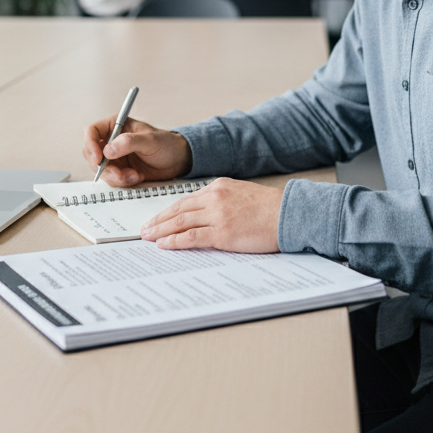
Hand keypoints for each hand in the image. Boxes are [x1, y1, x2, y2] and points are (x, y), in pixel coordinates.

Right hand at [82, 116, 192, 185]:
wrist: (177, 160)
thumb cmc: (166, 143)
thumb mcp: (149, 140)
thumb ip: (129, 142)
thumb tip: (108, 150)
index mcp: (115, 125)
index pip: (91, 131)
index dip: (90, 145)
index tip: (99, 159)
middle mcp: (111, 140)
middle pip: (91, 154)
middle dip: (104, 167)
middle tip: (120, 174)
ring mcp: (114, 157)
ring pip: (100, 170)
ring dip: (116, 176)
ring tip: (135, 175)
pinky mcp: (119, 170)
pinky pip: (111, 179)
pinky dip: (123, 181)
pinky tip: (137, 177)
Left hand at [140, 178, 281, 252]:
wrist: (288, 213)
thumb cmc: (269, 208)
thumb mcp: (241, 194)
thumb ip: (221, 200)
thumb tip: (204, 214)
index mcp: (218, 187)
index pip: (185, 200)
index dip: (168, 211)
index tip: (157, 219)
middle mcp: (214, 198)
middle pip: (178, 210)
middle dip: (158, 221)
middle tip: (144, 229)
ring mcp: (217, 215)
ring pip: (180, 222)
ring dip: (161, 231)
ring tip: (148, 238)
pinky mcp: (222, 233)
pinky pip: (191, 237)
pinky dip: (174, 241)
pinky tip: (164, 245)